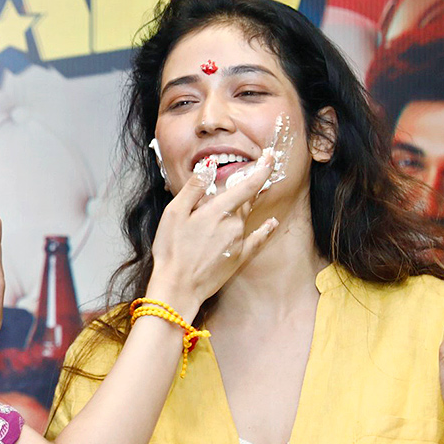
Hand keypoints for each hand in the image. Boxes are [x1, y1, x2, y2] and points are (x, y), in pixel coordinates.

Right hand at [147, 153, 277, 317]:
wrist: (178, 287)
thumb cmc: (172, 249)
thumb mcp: (174, 213)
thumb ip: (194, 188)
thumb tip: (209, 166)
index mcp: (218, 211)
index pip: (247, 185)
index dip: (262, 169)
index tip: (271, 156)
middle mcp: (234, 224)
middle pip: (245, 200)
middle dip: (247, 188)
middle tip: (243, 178)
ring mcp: (239, 242)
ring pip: (245, 217)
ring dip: (243, 207)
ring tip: (233, 204)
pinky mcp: (239, 257)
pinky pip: (257, 239)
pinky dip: (265, 229)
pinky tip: (272, 222)